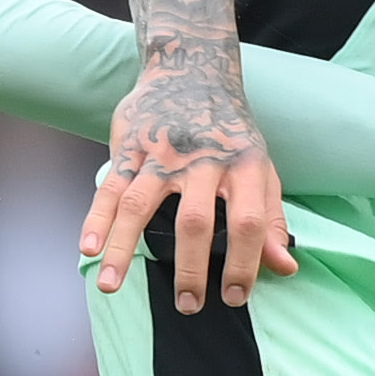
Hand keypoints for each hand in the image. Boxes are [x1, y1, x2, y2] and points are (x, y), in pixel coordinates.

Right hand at [81, 77, 293, 313]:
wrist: (192, 69)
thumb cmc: (230, 131)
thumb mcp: (260, 168)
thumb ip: (272, 219)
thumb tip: (286, 267)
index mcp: (244, 166)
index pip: (250, 221)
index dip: (247, 262)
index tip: (235, 297)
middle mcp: (202, 160)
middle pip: (194, 220)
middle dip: (191, 267)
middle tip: (187, 305)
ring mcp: (161, 153)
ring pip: (139, 205)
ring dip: (124, 248)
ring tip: (112, 287)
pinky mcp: (129, 147)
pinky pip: (110, 187)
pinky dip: (96, 219)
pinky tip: (88, 248)